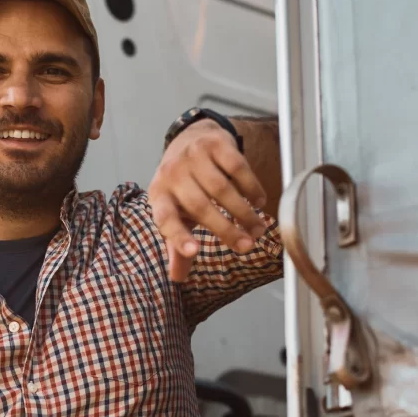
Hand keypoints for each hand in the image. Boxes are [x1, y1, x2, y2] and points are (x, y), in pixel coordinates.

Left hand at [147, 120, 268, 282]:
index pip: (165, 219)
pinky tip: (259, 201)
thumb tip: (177, 278)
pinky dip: (251, 187)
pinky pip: (237, 168)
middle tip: (247, 246)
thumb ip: (177, 244)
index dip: (178, 237)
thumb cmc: (183, 186)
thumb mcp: (176, 212)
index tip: (194, 252)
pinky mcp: (214, 143)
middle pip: (200, 206)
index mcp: (159, 196)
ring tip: (257, 229)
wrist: (189, 138)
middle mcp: (172, 175)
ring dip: (243, 212)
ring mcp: (193, 157)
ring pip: (221, 188)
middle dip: (226, 230)